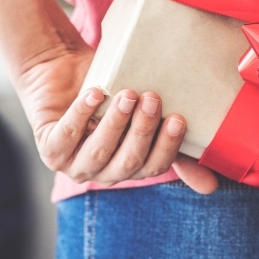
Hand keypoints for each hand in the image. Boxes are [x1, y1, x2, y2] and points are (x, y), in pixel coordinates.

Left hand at [15, 42, 217, 192]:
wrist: (63, 71)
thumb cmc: (109, 93)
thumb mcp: (143, 117)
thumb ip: (173, 147)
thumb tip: (210, 187)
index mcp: (127, 169)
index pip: (152, 167)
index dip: (166, 146)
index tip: (178, 118)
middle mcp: (100, 173)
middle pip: (127, 162)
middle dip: (141, 131)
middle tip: (152, 98)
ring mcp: (72, 165)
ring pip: (98, 153)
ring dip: (115, 123)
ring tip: (127, 93)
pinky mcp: (49, 148)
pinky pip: (66, 136)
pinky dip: (81, 115)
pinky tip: (95, 94)